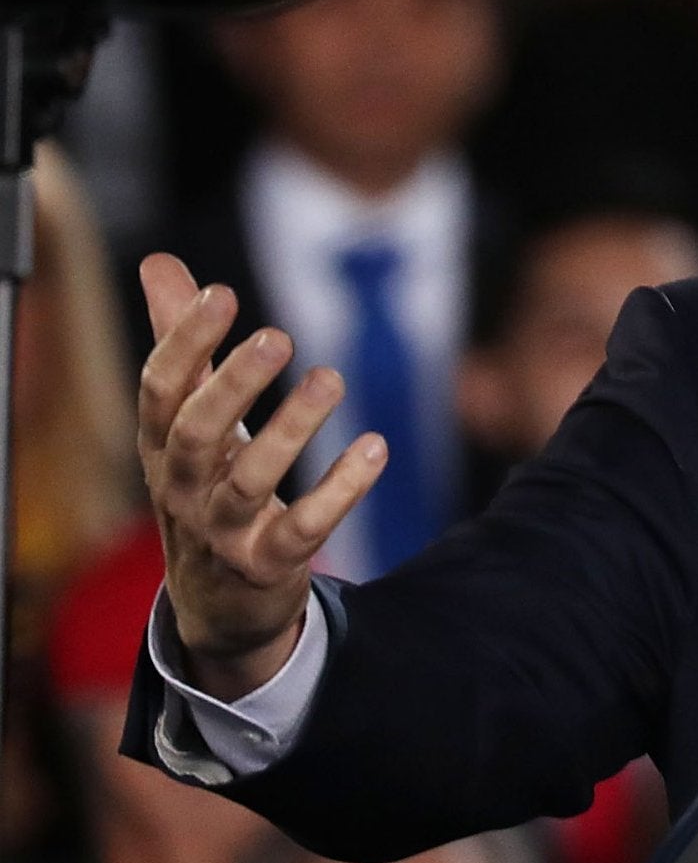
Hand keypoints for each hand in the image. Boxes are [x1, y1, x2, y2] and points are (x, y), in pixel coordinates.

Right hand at [136, 254, 388, 700]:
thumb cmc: (209, 485)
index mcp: (160, 447)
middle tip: (277, 335)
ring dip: (292, 430)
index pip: (159, 390)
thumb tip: (159, 262)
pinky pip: (305, 529)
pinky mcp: (269, 564)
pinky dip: (339, 490)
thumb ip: (183, 343)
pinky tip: (375, 448)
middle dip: (232, 385)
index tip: (222, 293)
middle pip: (195, 435)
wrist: (218, 600)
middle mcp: (183, 489)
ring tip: (331, 378)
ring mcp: (223, 531)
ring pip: (249, 483)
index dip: (183, 342)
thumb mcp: (190, 419)